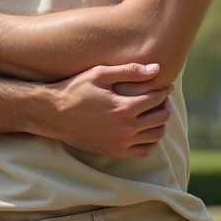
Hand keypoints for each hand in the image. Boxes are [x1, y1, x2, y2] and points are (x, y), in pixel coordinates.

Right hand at [40, 63, 172, 158]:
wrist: (54, 114)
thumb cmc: (75, 90)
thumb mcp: (100, 74)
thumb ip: (129, 71)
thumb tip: (156, 69)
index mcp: (124, 107)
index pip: (157, 98)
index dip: (164, 89)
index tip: (165, 84)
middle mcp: (125, 128)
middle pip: (161, 118)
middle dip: (166, 105)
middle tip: (163, 97)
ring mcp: (121, 142)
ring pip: (156, 136)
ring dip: (161, 123)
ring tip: (155, 112)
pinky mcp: (114, 151)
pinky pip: (143, 151)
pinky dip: (150, 141)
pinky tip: (145, 130)